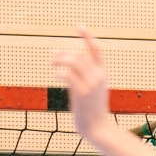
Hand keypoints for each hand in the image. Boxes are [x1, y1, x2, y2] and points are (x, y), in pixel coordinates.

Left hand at [51, 27, 112, 143]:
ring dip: (60, 60)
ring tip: (52, 64)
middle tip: (53, 57)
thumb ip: (83, 78)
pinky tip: (56, 75)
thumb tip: (64, 68)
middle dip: (64, 53)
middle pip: (79, 55)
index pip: (97, 49)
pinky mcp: (82, 93)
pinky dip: (60, 72)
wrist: (98, 129)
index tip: (79, 26)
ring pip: (74, 61)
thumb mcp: (92, 91)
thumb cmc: (92, 111)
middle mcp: (99, 76)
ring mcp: (91, 84)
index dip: (88, 36)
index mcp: (103, 74)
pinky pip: (68, 75)